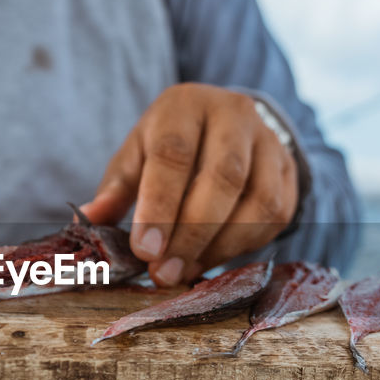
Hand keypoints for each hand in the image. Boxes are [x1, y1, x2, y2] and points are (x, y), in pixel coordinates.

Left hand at [81, 83, 297, 285]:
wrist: (228, 124)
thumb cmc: (172, 142)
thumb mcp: (138, 153)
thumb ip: (117, 188)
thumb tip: (89, 220)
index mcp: (186, 105)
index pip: (174, 154)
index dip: (160, 206)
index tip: (145, 250)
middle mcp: (235, 115)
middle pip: (222, 179)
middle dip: (191, 234)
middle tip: (164, 273)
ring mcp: (269, 143)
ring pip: (257, 203)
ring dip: (219, 247)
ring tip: (185, 271)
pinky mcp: (289, 173)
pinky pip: (275, 218)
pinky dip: (243, 247)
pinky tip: (211, 259)